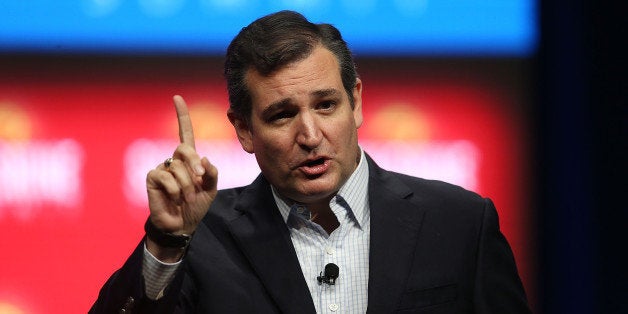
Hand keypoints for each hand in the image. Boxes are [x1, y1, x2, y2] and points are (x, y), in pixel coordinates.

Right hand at [145, 95, 217, 257]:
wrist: (182, 225)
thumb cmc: (196, 206)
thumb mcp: (210, 189)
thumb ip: (212, 173)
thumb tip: (205, 158)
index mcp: (189, 160)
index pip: (184, 133)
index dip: (181, 116)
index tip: (177, 97)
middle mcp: (174, 161)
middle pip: (183, 148)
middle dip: (194, 163)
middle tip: (200, 178)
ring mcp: (162, 168)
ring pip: (178, 167)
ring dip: (187, 184)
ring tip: (186, 197)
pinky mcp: (152, 178)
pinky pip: (166, 176)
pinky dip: (175, 189)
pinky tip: (174, 197)